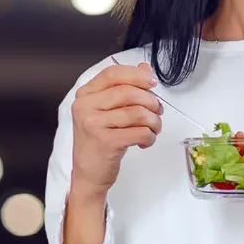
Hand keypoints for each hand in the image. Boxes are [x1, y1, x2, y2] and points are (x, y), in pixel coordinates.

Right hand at [70, 63, 161, 194]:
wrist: (88, 174)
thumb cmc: (100, 141)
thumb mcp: (108, 111)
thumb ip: (125, 88)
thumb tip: (144, 69)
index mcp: (86, 95)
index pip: (112, 74)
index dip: (137, 76)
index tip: (152, 83)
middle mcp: (85, 107)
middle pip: (129, 92)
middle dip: (151, 102)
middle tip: (157, 113)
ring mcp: (94, 124)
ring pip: (138, 113)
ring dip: (154, 121)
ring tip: (153, 129)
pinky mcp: (106, 142)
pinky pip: (139, 132)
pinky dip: (150, 136)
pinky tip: (145, 141)